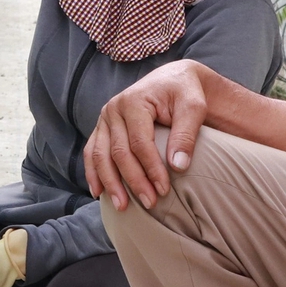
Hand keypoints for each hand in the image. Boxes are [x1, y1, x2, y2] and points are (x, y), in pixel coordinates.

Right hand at [84, 60, 209, 211]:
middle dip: (133, 181)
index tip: (164, 190)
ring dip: (110, 183)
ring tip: (122, 206)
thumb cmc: (185, 93)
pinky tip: (98, 192)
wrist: (173, 80)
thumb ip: (186, 134)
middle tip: (150, 203)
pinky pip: (92, 152)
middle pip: (118, 152)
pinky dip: (93, 173)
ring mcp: (104, 118)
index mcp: (134, 101)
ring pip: (100, 155)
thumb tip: (178, 167)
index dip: (151, 168)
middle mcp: (113, 109)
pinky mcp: (102, 127)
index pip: (139, 142)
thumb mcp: (193, 107)